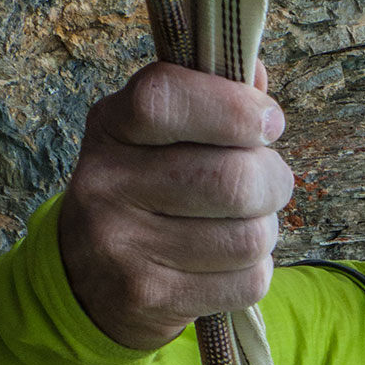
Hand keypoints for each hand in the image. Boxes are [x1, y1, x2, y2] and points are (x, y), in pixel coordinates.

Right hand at [58, 60, 293, 349]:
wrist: (91, 281)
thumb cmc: (149, 189)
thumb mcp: (159, 134)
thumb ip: (211, 96)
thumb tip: (253, 68)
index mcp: (111, 126)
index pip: (166, 97)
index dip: (234, 107)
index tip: (267, 122)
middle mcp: (106, 184)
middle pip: (233, 179)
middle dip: (273, 179)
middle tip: (268, 181)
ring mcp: (123, 246)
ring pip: (250, 236)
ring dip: (266, 229)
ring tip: (243, 223)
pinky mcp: (151, 297)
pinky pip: (248, 281)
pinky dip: (254, 271)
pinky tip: (226, 262)